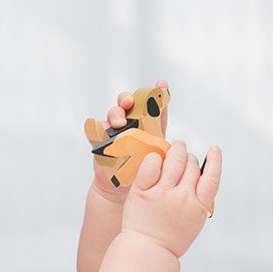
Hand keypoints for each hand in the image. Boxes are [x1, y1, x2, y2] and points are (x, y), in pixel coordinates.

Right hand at [91, 78, 169, 200]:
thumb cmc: (142, 168)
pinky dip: (100, 128)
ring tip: (120, 123)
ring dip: (116, 114)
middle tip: (130, 102)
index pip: (152, 102)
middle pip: (127, 102)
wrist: (124, 187)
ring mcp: (114, 129)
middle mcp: (130, 121)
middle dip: (128, 98)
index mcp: (146, 122)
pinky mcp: (101, 139)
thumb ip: (164, 143)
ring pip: (113, 113)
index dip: (157, 91)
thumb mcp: (156, 154)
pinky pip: (98, 129)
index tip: (162, 84)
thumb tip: (175, 138)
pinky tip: (104, 131)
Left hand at [120, 141, 222, 258]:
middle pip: (192, 165)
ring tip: (172, 150)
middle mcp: (182, 198)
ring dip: (175, 150)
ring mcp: (162, 193)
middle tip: (182, 155)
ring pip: (174, 159)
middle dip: (188, 157)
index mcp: (198, 207)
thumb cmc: (169, 239)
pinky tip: (155, 159)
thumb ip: (198, 201)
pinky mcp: (142, 191)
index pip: (211, 178)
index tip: (215, 150)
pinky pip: (151, 165)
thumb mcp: (193, 223)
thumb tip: (198, 176)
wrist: (147, 253)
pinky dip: (155, 158)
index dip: (215, 161)